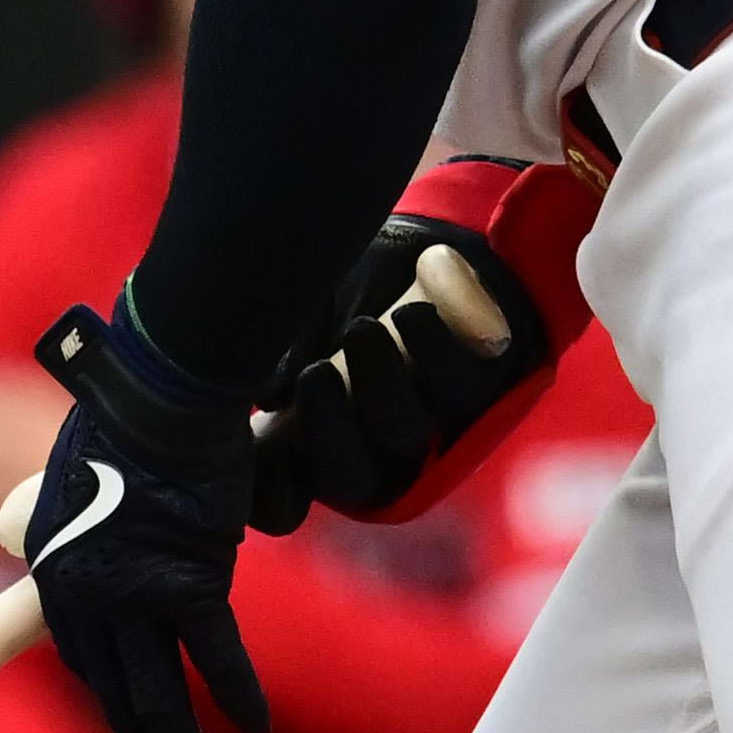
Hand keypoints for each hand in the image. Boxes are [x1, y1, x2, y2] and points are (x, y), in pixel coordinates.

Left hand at [27, 298, 273, 732]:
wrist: (155, 396)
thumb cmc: (121, 420)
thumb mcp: (80, 474)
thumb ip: (89, 519)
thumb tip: (104, 523)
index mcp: (56, 569)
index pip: (83, 656)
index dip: (110, 694)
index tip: (130, 715)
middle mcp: (89, 595)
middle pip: (116, 690)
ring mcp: (138, 597)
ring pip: (158, 692)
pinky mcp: (192, 585)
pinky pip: (216, 657)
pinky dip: (238, 695)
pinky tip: (251, 729)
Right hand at [254, 165, 576, 528]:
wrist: (432, 233)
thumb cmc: (352, 278)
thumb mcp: (307, 304)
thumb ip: (284, 348)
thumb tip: (269, 395)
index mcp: (316, 435)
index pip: (285, 499)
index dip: (268, 492)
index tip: (248, 445)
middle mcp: (374, 443)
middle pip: (351, 478)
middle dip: (328, 432)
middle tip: (316, 373)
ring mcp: (432, 420)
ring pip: (405, 434)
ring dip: (379, 383)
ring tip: (361, 327)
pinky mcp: (484, 385)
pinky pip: (459, 389)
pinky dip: (431, 350)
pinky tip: (409, 314)